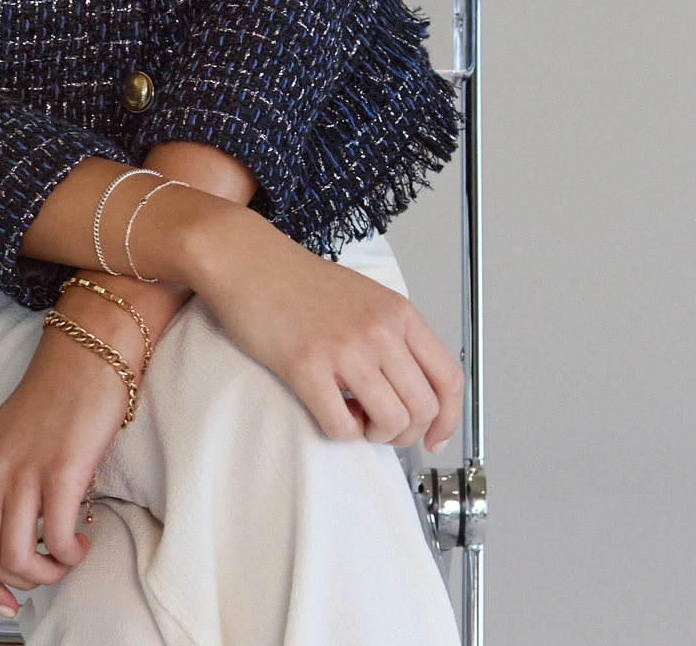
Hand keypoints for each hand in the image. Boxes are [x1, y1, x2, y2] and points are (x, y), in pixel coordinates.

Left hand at [0, 310, 131, 616]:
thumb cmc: (52, 402)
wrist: (86, 355)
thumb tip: (8, 550)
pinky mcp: (60, 473)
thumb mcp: (4, 446)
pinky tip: (83, 538)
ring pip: (18, 560)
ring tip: (67, 556)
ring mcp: (22, 472)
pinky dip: (71, 554)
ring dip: (48, 573)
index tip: (6, 602)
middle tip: (48, 570)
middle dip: (20, 583)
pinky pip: (57, 541)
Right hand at [186, 201, 462, 449]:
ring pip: (390, 422)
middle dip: (406, 432)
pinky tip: (330, 410)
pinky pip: (342, 426)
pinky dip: (341, 431)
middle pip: (423, 409)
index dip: (448, 419)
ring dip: (374, 433)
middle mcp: (379, 330)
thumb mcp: (364, 296)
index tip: (435, 437)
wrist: (247, 260)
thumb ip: (393, 335)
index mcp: (398, 313)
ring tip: (354, 416)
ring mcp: (344, 349)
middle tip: (381, 426)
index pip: (449, 379)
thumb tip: (412, 387)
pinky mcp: (306, 366)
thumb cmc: (298, 279)